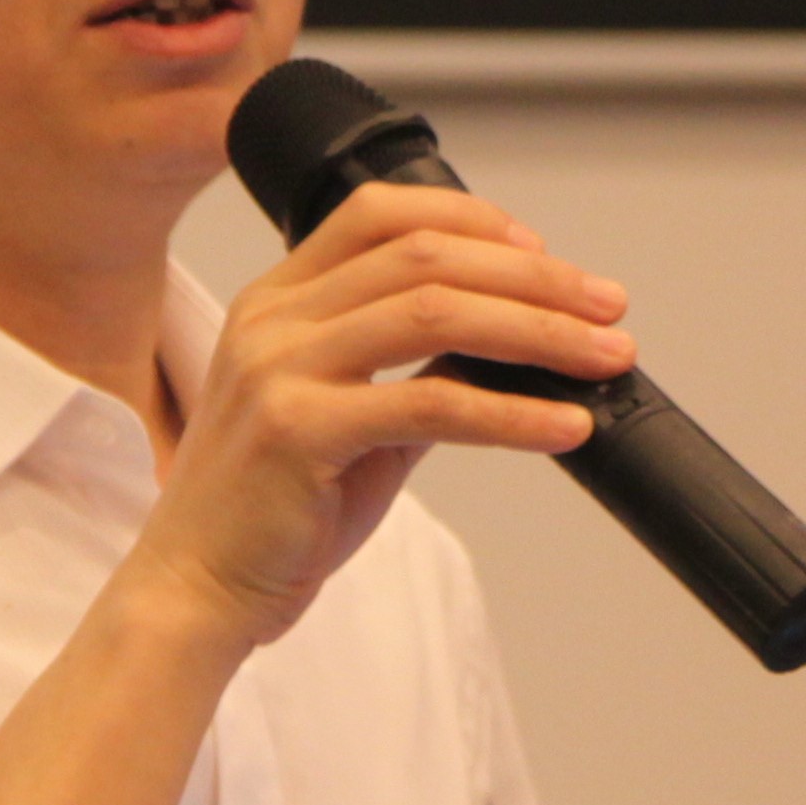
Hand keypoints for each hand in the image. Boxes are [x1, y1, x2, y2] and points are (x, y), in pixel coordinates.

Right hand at [130, 180, 629, 644]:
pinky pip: (431, 403)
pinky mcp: (298, 430)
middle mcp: (273, 319)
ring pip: (435, 313)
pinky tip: (562, 425)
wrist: (197, 590)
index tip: (546, 256)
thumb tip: (510, 350)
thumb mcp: (347, 419)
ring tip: (605, 358)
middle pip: (426, 257)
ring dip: (540, 332)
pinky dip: (513, 413)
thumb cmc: (274, 512)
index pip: (381, 213)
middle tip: (608, 308)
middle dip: (536, 278)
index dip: (475, 220)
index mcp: (278, 300)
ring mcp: (279, 369)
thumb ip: (412, 374)